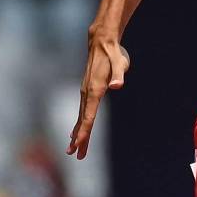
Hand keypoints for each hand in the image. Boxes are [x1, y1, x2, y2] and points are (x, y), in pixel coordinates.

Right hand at [68, 33, 129, 159]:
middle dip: (79, 138)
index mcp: (95, 89)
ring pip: (82, 116)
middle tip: (75, 155)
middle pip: (83, 120)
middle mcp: (88, 92)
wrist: (101, 41)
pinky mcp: (88, 90)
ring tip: (75, 149)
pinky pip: (83, 110)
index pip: (89, 115)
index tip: (77, 144)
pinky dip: (80, 123)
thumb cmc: (113, 53)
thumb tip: (117, 85)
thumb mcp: (121, 62)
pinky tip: (76, 132)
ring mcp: (86, 91)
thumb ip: (119, 74)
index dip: (84, 131)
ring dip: (78, 133)